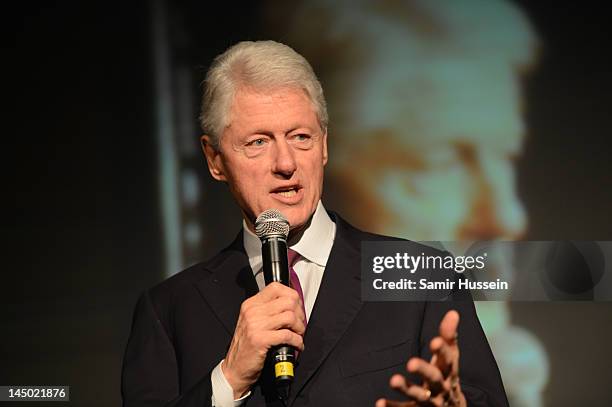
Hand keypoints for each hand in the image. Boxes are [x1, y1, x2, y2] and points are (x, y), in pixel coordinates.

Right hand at [222, 282, 305, 398]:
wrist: (235, 368)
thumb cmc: (246, 346)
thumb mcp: (252, 322)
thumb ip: (267, 310)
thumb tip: (291, 305)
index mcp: (251, 304)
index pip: (276, 287)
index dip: (292, 295)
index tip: (296, 306)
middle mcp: (252, 312)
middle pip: (287, 301)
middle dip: (299, 313)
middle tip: (300, 323)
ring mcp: (256, 325)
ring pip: (290, 316)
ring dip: (300, 327)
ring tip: (298, 334)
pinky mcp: (260, 340)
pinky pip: (287, 335)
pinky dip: (297, 341)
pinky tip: (296, 345)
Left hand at [376, 310, 465, 406]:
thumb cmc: (447, 376)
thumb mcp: (450, 357)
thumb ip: (449, 336)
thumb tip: (452, 313)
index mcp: (449, 371)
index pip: (449, 360)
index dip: (443, 351)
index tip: (434, 341)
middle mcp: (442, 387)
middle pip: (434, 379)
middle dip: (424, 371)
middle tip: (411, 363)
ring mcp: (431, 402)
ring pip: (420, 396)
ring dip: (406, 388)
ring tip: (393, 380)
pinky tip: (379, 403)